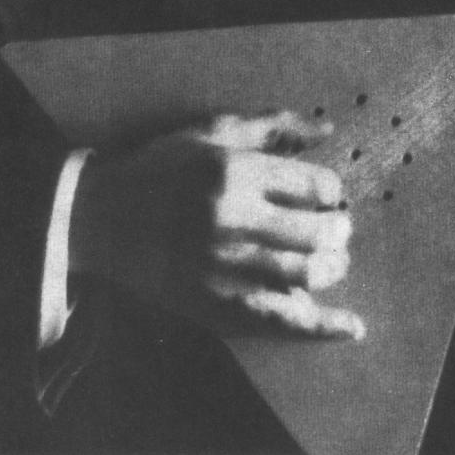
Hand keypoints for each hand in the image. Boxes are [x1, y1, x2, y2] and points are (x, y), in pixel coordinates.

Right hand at [69, 110, 363, 339]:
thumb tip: (327, 128)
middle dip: (339, 230)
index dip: (332, 192)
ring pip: (305, 275)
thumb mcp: (213, 133)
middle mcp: (232, 220)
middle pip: (316, 232)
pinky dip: (322, 327)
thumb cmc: (162, 167)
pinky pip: (280, 321)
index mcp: (235, 172)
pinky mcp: (216, 305)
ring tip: (333, 260)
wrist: (102, 217)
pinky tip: (352, 326)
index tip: (328, 196)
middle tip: (338, 227)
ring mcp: (224, 267)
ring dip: (333, 267)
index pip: (314, 186)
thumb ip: (272, 128)